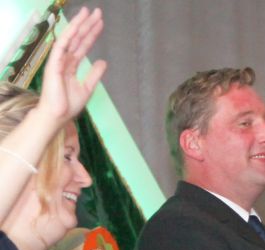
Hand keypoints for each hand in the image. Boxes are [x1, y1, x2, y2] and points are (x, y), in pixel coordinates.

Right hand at [34, 7, 106, 123]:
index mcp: (71, 65)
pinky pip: (61, 46)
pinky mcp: (53, 64)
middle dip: (87, 25)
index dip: (92, 34)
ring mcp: (58, 60)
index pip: (83, 45)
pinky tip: (76, 26)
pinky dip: (68, 35)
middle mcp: (64, 59)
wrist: (57, 115)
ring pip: (70, 38)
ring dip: (79, 25)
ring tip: (88, 13)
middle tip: (98, 12)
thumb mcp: (87, 88)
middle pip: (78, 38)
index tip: (100, 23)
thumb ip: (94, 74)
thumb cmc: (69, 104)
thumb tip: (103, 61)